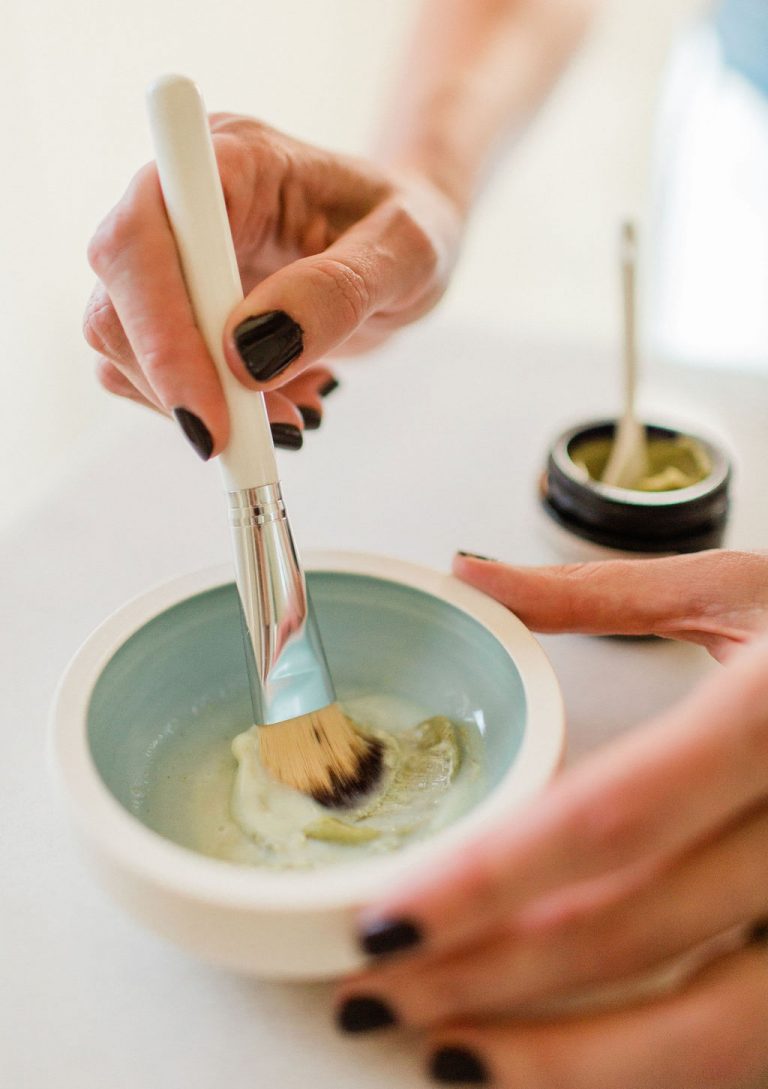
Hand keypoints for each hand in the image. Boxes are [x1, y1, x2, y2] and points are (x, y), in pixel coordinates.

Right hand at [83, 114, 461, 454]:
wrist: (398, 246)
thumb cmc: (406, 229)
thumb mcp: (407, 252)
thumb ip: (336, 293)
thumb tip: (244, 355)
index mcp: (231, 161)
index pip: (143, 235)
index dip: (160, 328)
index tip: (212, 409)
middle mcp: (180, 205)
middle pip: (115, 303)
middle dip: (184, 385)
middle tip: (274, 428)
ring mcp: (168, 262)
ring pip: (121, 350)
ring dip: (200, 405)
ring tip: (291, 411)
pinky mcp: (172, 313)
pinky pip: (151, 378)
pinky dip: (209, 410)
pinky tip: (277, 402)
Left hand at [335, 550, 767, 1088]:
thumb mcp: (744, 591)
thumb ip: (599, 593)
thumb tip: (471, 573)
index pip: (612, 816)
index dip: (490, 880)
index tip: (387, 915)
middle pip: (633, 929)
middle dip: (486, 974)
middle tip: (376, 989)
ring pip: (703, 1028)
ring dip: (556, 1057)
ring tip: (441, 1045)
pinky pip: (747, 1044)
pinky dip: (644, 1066)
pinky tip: (558, 1057)